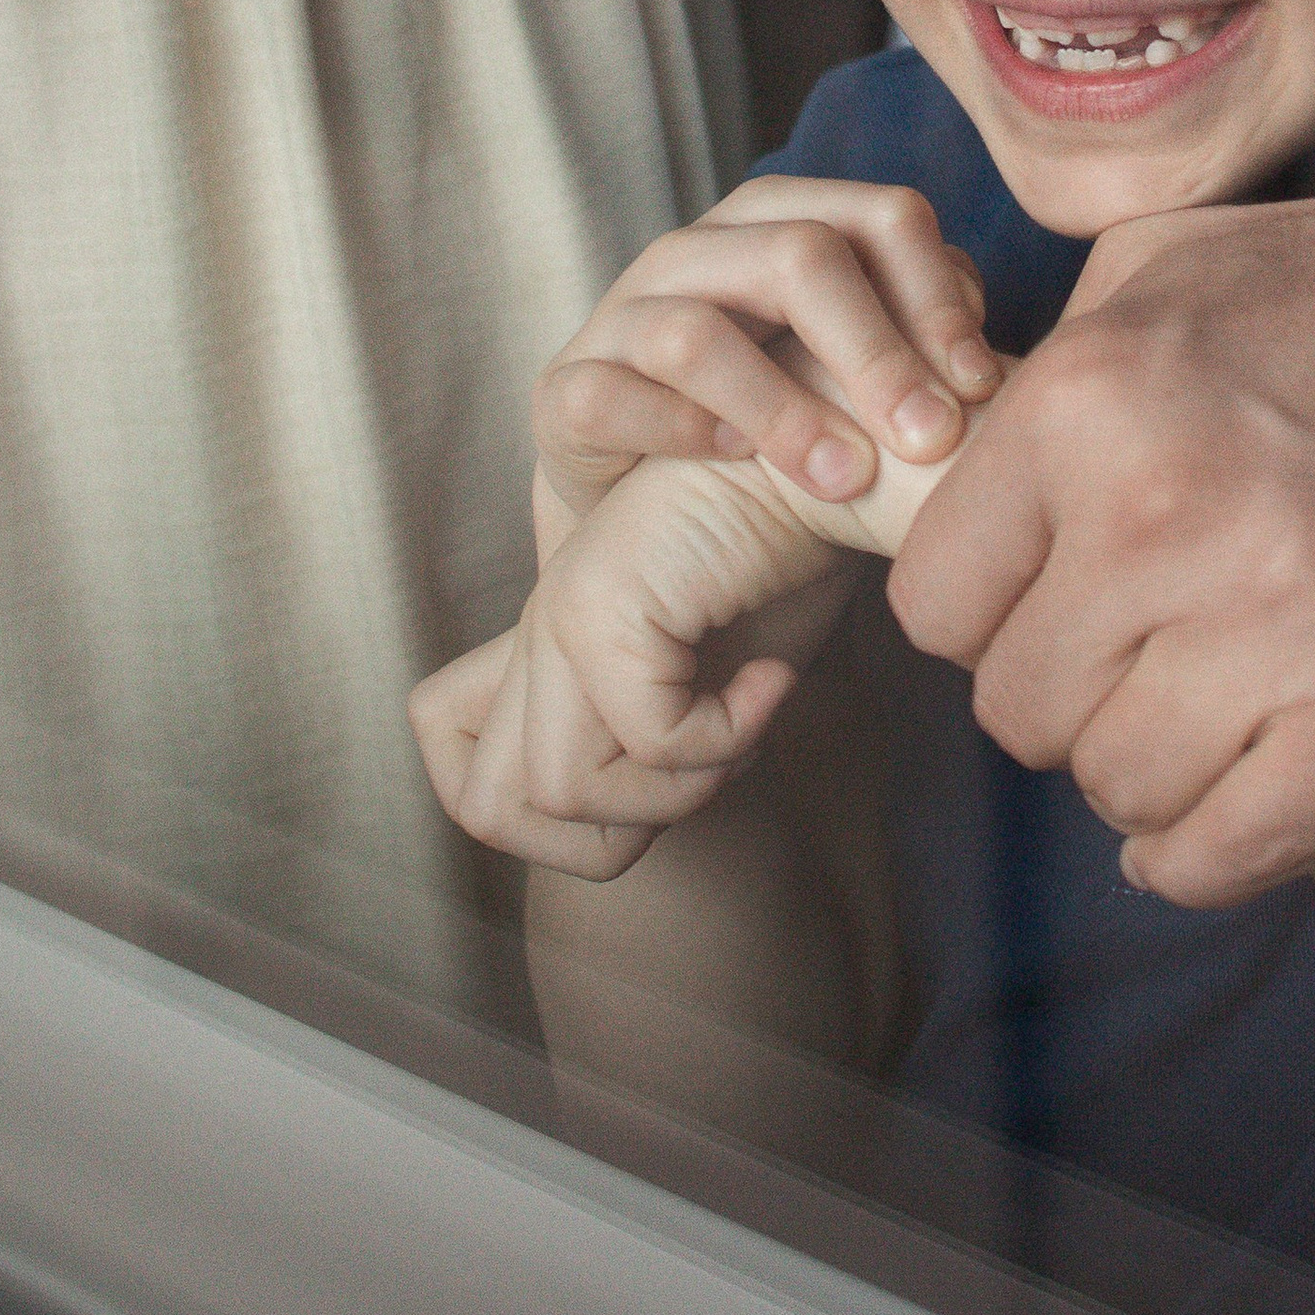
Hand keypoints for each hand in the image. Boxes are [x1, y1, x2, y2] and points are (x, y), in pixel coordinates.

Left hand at [410, 462, 857, 877]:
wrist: (844, 470)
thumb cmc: (791, 570)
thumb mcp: (707, 683)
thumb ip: (646, 748)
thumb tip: (613, 844)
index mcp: (551, 648)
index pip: (470, 783)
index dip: (560, 827)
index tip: (663, 778)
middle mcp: (540, 629)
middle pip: (492, 809)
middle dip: (612, 834)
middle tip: (701, 769)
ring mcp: (561, 613)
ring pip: (562, 790)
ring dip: (677, 789)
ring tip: (741, 721)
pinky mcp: (604, 603)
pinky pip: (651, 741)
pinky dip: (730, 737)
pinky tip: (772, 679)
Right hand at [533, 176, 1000, 521]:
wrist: (652, 530)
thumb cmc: (787, 443)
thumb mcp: (862, 386)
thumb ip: (925, 350)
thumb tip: (1005, 361)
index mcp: (785, 227)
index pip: (879, 217)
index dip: (938, 295)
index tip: (981, 387)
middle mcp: (701, 253)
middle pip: (797, 255)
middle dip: (876, 349)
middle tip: (929, 439)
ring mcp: (623, 315)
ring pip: (695, 327)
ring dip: (782, 405)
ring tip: (843, 478)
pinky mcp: (566, 390)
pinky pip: (607, 396)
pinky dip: (675, 428)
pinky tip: (733, 465)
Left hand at [887, 0, 1314, 900]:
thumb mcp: (1160, 270)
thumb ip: (1045, 380)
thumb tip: (952, 469)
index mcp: (1085, 399)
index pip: (936, 603)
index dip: (989, 612)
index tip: (1051, 599)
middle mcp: (1159, 512)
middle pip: (1019, 709)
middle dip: (1068, 689)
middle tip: (1143, 649)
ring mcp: (1278, 620)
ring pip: (1116, 784)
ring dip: (1147, 763)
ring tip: (1207, 701)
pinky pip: (1227, 851)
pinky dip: (1206, 852)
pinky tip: (1222, 806)